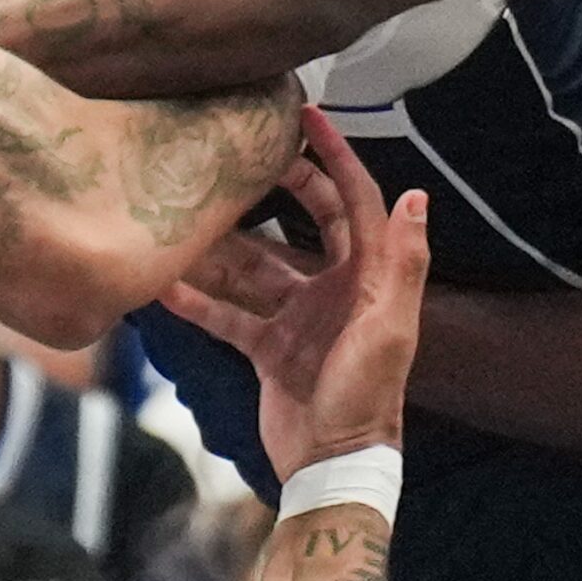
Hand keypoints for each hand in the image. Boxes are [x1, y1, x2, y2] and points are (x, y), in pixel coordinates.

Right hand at [167, 110, 427, 479]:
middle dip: (285, 183)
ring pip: (257, 265)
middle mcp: (335, 289)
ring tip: (195, 206)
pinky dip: (197, 301)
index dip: (337, 156)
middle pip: (310, 219)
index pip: (357, 200)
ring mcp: (298, 317)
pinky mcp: (267, 348)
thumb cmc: (368, 396)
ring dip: (227, 242)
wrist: (332, 463)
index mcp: (370, 277)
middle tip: (251, 149)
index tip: (309, 117)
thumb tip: (416, 196)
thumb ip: (403, 264)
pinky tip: (164, 283)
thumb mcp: (390, 328)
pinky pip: (227, 314)